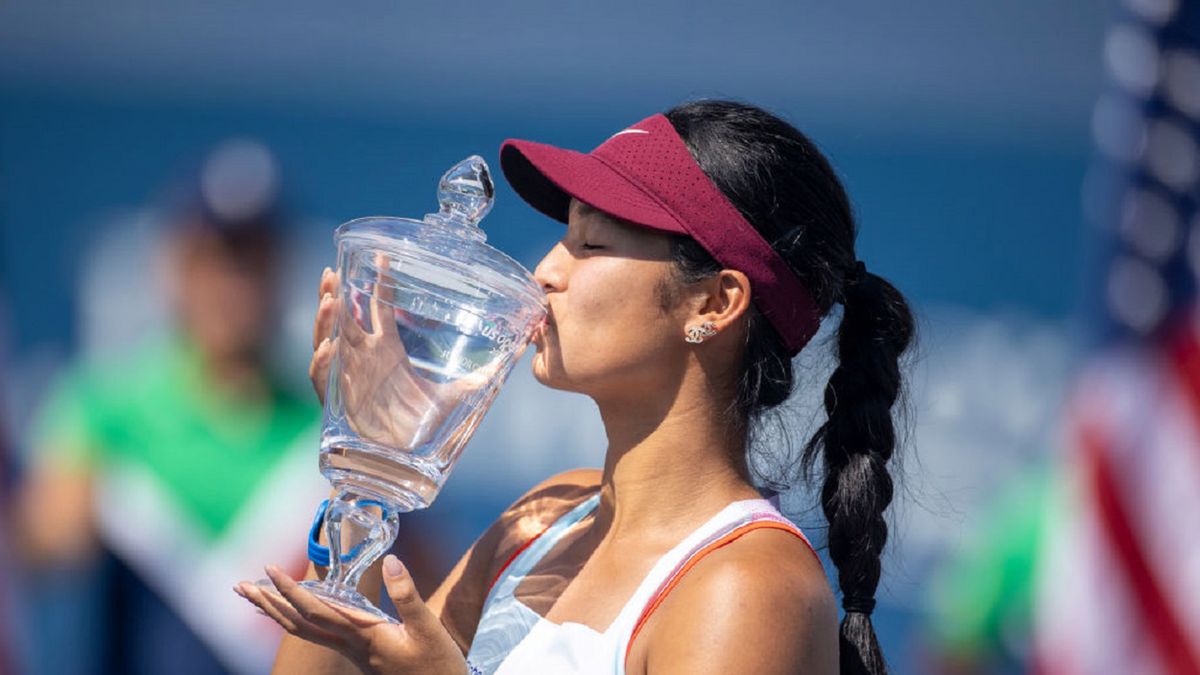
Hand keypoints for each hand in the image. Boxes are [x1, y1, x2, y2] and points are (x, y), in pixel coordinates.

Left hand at [235, 557, 468, 674]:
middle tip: (240, 586)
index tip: (270, 570)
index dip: (291, 590)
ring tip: (254, 597)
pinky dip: (297, 620)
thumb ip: (408, 595)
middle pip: (298, 624)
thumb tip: (392, 561)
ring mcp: (351, 651)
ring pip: (303, 632)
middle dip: (269, 603)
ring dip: (276, 613)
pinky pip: (316, 635)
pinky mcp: (357, 653)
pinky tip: (291, 613)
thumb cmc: (437, 663)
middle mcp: (350, 644)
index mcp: (363, 635)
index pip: (317, 610)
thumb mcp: (428, 628)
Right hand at [310, 260, 498, 448]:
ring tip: (328, 302)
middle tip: (331, 274)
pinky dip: (324, 364)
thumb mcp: (455, 397)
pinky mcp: (338, 402)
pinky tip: (330, 348)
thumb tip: (516, 357)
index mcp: (387, 350)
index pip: (377, 308)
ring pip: (327, 342)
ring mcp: (348, 377)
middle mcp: (364, 358)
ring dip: (325, 322)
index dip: (377, 283)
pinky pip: (324, 380)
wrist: (400, 460)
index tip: (380, 256)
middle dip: (333, 295)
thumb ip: (480, 377)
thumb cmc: (420, 425)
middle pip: (342, 318)